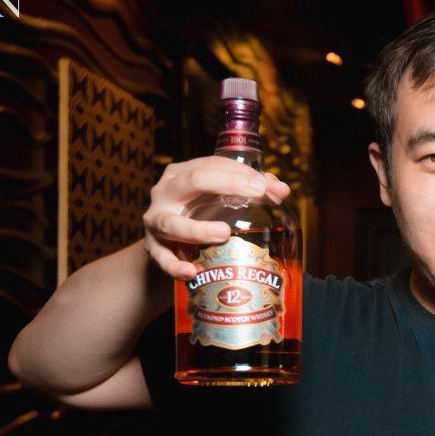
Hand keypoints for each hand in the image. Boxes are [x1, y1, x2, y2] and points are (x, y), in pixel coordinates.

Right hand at [143, 156, 291, 279]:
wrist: (169, 244)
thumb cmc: (200, 214)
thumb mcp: (220, 197)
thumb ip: (252, 190)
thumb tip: (281, 190)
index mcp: (182, 174)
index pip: (212, 165)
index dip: (242, 173)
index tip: (266, 186)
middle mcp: (166, 193)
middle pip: (193, 181)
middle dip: (226, 184)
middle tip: (256, 194)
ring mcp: (157, 221)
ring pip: (171, 222)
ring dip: (197, 229)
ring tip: (223, 233)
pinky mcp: (153, 248)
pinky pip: (162, 258)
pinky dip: (175, 266)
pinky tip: (191, 271)